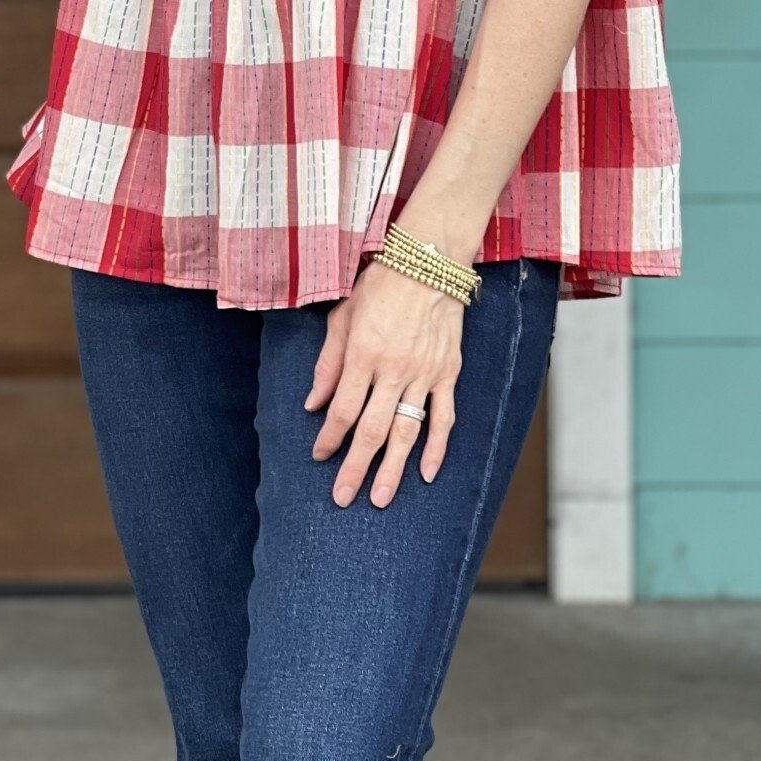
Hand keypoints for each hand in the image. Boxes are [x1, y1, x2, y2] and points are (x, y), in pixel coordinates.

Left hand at [303, 255, 465, 506]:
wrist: (430, 262)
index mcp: (363, 354)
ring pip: (406, 432)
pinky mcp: (447, 373)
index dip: (329, 438)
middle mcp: (394, 369)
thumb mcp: (343, 316)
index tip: (319, 456)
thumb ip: (328, 362)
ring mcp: (424, 374)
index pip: (343, 410)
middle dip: (355, 468)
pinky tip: (427, 473)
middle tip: (342, 498)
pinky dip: (436, 448)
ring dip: (393, 469)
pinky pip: (443, 418)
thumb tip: (313, 403)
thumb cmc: (380, 284)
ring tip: (381, 499)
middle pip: (372, 430)